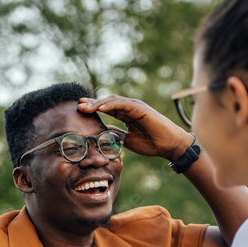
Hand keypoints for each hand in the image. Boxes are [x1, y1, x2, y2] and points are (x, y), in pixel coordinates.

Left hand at [77, 94, 192, 160]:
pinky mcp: (140, 108)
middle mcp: (129, 108)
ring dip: (98, 104)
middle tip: (78, 106)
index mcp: (126, 114)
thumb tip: (102, 134)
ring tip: (86, 107)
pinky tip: (101, 108)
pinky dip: (112, 105)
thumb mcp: (127, 140)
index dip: (93, 108)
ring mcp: (135, 106)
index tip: (79, 109)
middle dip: (92, 104)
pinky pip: (123, 105)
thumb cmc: (152, 143)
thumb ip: (115, 135)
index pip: (106, 108)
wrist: (168, 145)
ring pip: (113, 101)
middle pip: (107, 102)